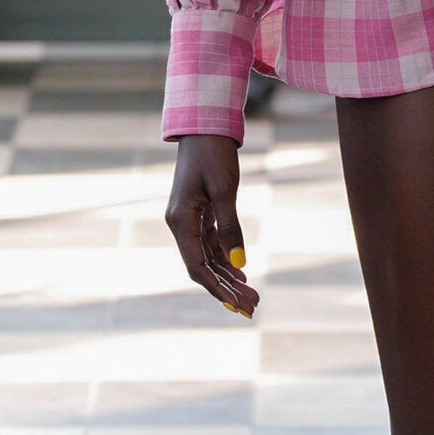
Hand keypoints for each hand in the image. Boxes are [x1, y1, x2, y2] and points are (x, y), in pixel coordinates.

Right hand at [165, 133, 256, 317]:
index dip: (216, 288)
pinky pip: (211, 245)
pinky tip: (242, 274)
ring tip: (253, 296)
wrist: (205, 126)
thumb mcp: (225, 190)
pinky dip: (226, 260)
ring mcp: (189, 220)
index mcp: (180, 221)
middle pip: (202, 267)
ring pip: (208, 258)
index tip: (236, 304)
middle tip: (252, 308)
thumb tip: (239, 264)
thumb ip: (230, 227)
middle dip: (226, 290)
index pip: (196, 265)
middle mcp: (180, 224)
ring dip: (228, 278)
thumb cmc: (214, 154)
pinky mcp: (199, 214)